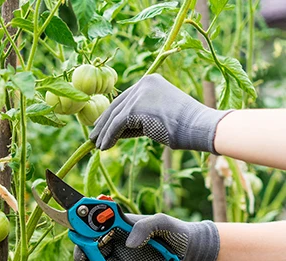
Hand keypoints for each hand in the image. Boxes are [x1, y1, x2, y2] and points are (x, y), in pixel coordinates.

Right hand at [76, 213, 219, 260]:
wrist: (190, 251)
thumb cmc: (176, 231)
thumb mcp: (162, 222)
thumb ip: (145, 228)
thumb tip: (128, 243)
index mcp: (117, 228)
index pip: (91, 234)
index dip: (82, 244)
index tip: (81, 257)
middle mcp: (114, 244)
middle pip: (91, 257)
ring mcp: (119, 260)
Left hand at [90, 74, 230, 152]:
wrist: (199, 126)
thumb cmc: (184, 126)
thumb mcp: (156, 116)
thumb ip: (138, 118)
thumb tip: (117, 129)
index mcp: (150, 81)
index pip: (124, 99)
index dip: (111, 114)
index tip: (101, 126)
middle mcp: (143, 83)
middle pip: (116, 105)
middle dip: (103, 123)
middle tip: (94, 136)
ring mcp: (138, 94)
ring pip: (114, 117)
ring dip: (103, 133)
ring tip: (97, 145)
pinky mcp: (135, 108)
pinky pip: (116, 125)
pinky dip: (108, 137)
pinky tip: (104, 147)